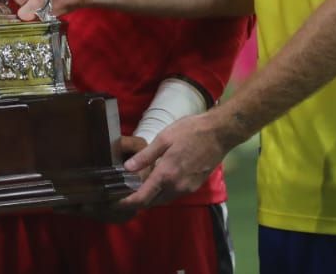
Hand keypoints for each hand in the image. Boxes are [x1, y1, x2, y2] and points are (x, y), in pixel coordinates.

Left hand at [120, 111, 234, 209]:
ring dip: (151, 197)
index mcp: (166, 175)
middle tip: (123, 193)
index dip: (127, 203)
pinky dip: (162, 192)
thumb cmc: (191, 131)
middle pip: (152, 202)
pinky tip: (157, 181)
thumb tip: (127, 168)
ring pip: (163, 199)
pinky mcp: (194, 186)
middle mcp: (177, 187)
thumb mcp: (164, 138)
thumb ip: (145, 156)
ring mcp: (187, 188)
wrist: (219, 133)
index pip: (143, 198)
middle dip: (137, 201)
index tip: (116, 203)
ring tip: (137, 187)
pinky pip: (174, 194)